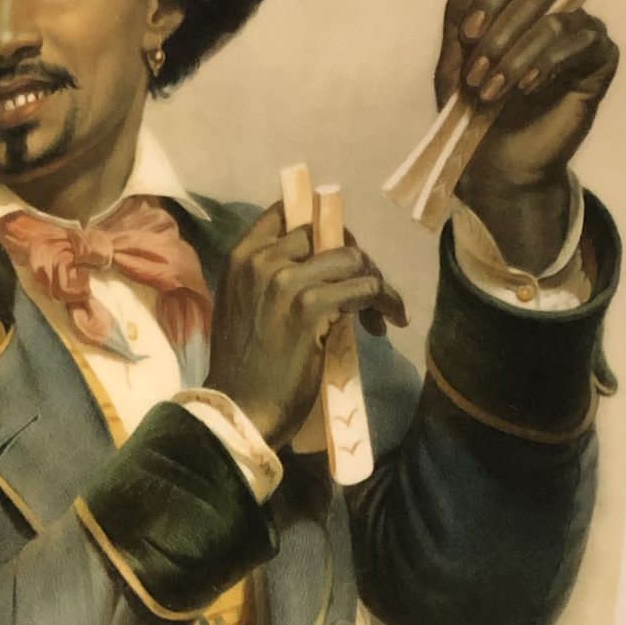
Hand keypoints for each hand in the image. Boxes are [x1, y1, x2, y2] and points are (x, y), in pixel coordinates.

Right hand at [207, 203, 406, 450]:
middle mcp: (261, 259)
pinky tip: (385, 323)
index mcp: (241, 256)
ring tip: (379, 314)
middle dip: (355, 260)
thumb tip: (319, 267)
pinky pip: (366, 289)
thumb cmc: (243, 370)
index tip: (340, 254)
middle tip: (366, 291)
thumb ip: (270, 279)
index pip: (288, 212)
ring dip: (376, 284)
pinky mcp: (311, 306)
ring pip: (354, 260)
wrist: (240, 412)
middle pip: (328, 235)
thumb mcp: (246, 308)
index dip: (323, 227)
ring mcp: (286, 281)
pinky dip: (384, 303)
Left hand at [438, 0, 618, 262]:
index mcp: (519, 10)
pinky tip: (529, 87)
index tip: (467, 37)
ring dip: (519, 55)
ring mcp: (579, 37)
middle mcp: (553, 15)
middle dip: (499, 37)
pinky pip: (585, 42)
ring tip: (495, 92)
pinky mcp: (599, 63)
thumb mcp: (456, 61)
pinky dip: (551, 61)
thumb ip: (463, 10)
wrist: (496, 167)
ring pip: (557, 20)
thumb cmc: (474, 116)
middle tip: (477, 79)